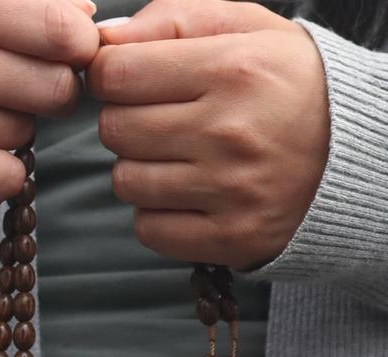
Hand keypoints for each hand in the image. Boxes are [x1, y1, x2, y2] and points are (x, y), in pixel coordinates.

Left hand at [86, 0, 329, 270]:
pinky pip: (149, 230)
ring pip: (126, 182)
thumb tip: (101, 39)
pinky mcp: (231, 237)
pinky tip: (183, 196)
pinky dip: (156, 215)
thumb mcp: (247, 29)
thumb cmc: (288, 85)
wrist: (353, 153)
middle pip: (114, 130)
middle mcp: (230, 132)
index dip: (110, 75)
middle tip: (157, 121)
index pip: (115, 74)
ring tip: (175, 159)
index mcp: (232, 69)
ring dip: (138, 170)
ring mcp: (231, 191)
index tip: (128, 81)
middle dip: (124, 122)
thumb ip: (173, 20)